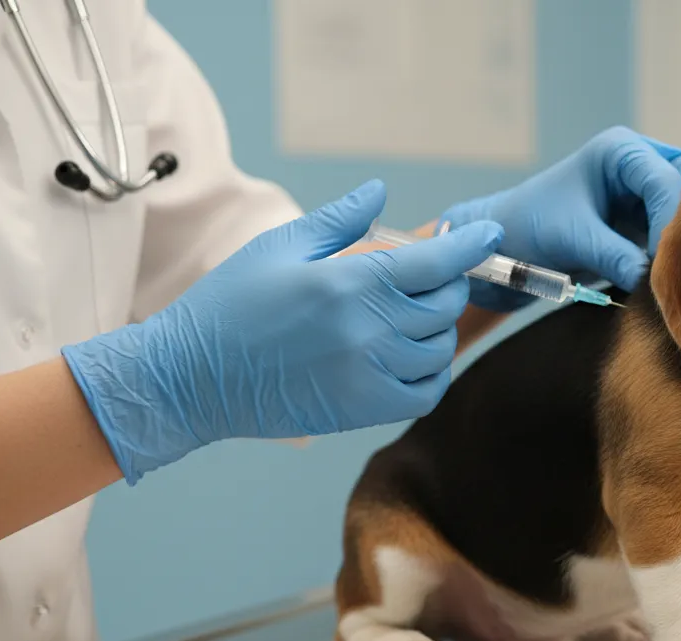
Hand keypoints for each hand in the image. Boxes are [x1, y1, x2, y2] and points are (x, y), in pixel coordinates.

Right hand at [62, 180, 501, 483]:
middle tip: (430, 278)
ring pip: (440, 348)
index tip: (489, 236)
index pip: (434, 262)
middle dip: (448, 285)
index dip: (470, 247)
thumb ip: (340, 219)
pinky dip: (431, 374)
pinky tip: (412, 357)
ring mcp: (368, 373)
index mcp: (348, 281)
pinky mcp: (363, 410)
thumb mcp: (281, 246)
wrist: (190, 378)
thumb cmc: (231, 305)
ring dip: (437, 329)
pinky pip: (426, 392)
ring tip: (413, 317)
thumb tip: (381, 190)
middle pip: (444, 304)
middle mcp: (367, 329)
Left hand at [440, 126, 680, 310]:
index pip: (665, 179)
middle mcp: (642, 164)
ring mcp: (648, 193)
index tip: (667, 261)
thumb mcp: (571, 239)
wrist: (509, 248)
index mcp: (621, 151)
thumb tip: (651, 281)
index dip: (673, 218)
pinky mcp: (649, 222)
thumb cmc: (530, 228)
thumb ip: (613, 256)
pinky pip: (680, 235)